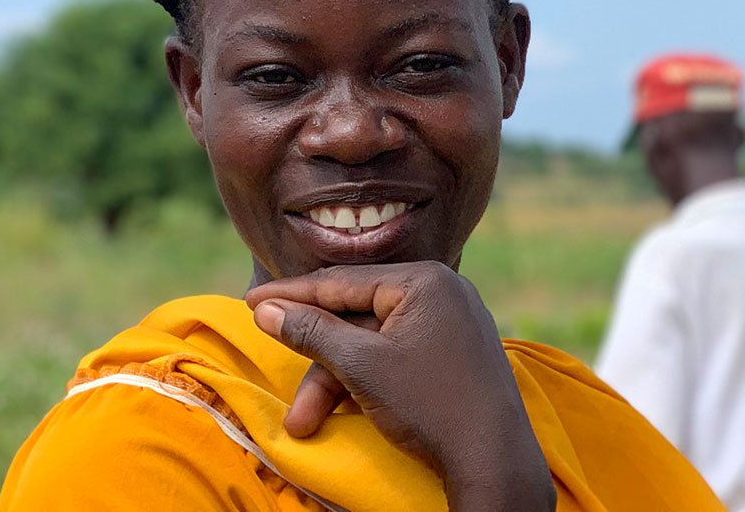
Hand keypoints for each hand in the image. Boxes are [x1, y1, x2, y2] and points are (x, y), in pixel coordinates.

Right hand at [247, 261, 552, 508]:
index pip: (340, 281)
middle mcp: (442, 292)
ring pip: (372, 343)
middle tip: (273, 367)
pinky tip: (342, 408)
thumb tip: (265, 309)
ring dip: (335, 381)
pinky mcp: (455, 354)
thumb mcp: (361, 366)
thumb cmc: (430, 406)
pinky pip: (395, 355)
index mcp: (424, 280)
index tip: (248, 302)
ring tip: (305, 422)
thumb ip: (311, 331)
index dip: (288, 295)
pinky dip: (365, 380)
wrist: (496, 464)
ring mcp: (452, 323)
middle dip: (314, 359)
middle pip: (354, 316)